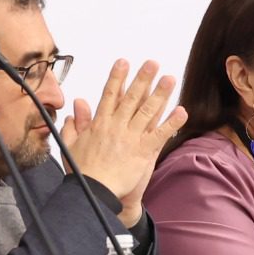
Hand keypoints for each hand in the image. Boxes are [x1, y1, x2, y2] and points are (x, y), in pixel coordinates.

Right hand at [60, 59, 183, 224]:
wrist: (95, 192)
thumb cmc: (83, 172)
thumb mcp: (71, 144)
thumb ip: (75, 123)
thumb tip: (77, 105)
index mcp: (100, 123)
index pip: (110, 95)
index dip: (117, 77)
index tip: (124, 62)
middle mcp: (117, 126)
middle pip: (132, 98)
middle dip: (143, 78)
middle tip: (152, 63)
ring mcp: (131, 137)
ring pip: (148, 111)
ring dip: (160, 93)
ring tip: (170, 79)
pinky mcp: (143, 151)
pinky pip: (160, 133)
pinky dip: (171, 122)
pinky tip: (182, 111)